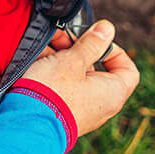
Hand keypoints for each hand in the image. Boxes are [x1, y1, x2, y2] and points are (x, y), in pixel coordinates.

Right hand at [22, 21, 139, 135]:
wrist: (26, 124)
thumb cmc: (53, 92)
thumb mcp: (73, 60)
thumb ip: (91, 43)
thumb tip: (107, 29)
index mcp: (112, 92)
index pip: (127, 69)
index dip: (114, 51)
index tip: (95, 40)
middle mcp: (100, 104)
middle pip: (95, 69)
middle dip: (76, 50)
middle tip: (60, 38)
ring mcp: (81, 110)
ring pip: (74, 76)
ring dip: (60, 58)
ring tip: (42, 47)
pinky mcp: (61, 112)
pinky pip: (61, 88)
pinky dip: (51, 73)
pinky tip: (35, 61)